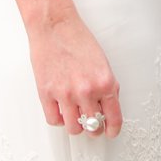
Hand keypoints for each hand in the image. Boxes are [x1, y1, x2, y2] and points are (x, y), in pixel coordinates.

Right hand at [26, 14, 122, 138]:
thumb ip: (106, 85)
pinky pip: (54, 120)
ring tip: (76, 117)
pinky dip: (59, 119)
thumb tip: (108, 105)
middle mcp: (86, 91)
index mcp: (104, 82)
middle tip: (93, 125)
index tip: (111, 132)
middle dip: (94, 128)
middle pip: (92, 126)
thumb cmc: (79, 41)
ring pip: (73, 128)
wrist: (55, 28)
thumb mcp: (103, 62)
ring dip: (76, 126)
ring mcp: (65, 94)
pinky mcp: (46, 95)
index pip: (113, 117)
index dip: (113, 128)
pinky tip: (62, 110)